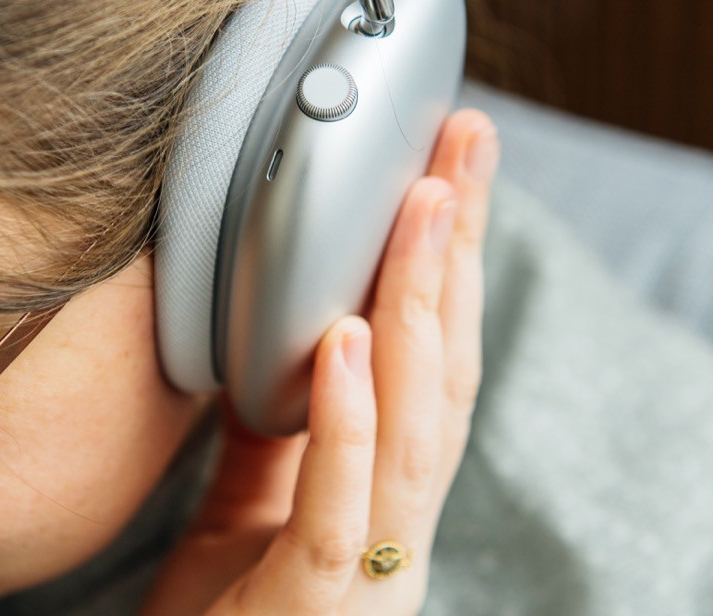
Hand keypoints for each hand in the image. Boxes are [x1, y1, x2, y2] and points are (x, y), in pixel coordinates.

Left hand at [141, 109, 499, 615]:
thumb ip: (278, 436)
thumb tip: (292, 342)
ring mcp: (370, 576)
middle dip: (460, 253)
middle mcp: (398, 530)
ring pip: (418, 428)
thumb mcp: (246, 515)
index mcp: (383, 500)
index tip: (451, 171)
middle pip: (448, 374)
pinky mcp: (319, 612)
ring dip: (424, 309)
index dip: (450, 265)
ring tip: (424, 206)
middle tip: (466, 144)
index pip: (434, 365)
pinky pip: (339, 510)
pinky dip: (350, 421)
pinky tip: (353, 341)